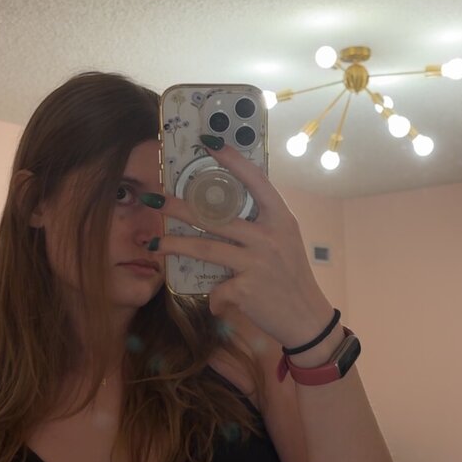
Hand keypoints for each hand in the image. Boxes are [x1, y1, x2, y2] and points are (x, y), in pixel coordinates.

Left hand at [144, 140, 334, 348]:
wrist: (306, 319)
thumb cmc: (291, 277)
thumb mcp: (285, 242)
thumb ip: (261, 224)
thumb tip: (223, 209)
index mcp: (281, 219)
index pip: (256, 180)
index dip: (232, 160)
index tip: (208, 143)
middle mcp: (269, 236)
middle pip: (216, 216)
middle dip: (180, 207)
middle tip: (154, 198)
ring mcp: (257, 262)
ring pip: (206, 247)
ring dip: (176, 244)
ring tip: (155, 243)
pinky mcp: (246, 288)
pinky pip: (218, 289)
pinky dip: (215, 297)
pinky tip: (216, 302)